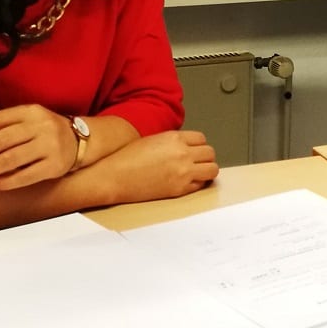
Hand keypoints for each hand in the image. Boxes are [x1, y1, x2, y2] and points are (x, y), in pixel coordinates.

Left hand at [0, 105, 75, 188]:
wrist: (81, 141)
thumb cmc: (43, 132)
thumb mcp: (27, 120)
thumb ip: (1, 127)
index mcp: (29, 111)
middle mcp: (41, 125)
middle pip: (0, 140)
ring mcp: (50, 145)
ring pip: (11, 159)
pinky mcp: (56, 166)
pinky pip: (24, 176)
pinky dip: (5, 182)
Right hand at [97, 130, 218, 204]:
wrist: (114, 177)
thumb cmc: (126, 158)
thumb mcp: (153, 140)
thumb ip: (173, 141)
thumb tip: (185, 147)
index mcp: (175, 138)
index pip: (202, 139)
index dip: (198, 145)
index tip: (195, 150)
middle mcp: (182, 153)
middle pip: (210, 153)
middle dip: (205, 157)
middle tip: (198, 162)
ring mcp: (183, 171)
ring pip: (212, 169)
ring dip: (207, 170)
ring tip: (198, 172)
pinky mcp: (180, 189)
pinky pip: (201, 185)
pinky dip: (198, 183)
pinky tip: (188, 182)